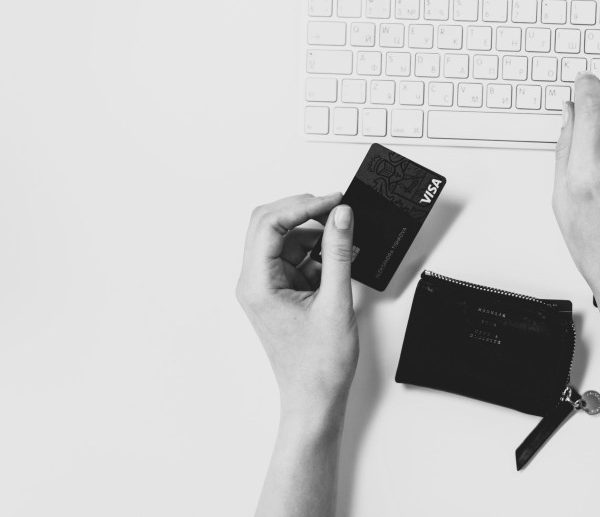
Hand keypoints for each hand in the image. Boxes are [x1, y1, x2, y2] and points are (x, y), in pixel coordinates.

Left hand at [236, 193, 357, 424]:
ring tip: (345, 242)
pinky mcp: (280, 291)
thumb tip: (342, 215)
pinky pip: (294, 257)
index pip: (270, 224)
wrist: (315, 398)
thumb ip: (339, 252)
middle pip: (270, 224)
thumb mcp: (336, 300)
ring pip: (284, 239)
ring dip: (314, 234)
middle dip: (304, 212)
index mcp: (257, 284)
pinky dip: (317, 252)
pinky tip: (339, 258)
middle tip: (337, 209)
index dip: (303, 205)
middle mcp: (254, 282)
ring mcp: (266, 286)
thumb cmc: (319, 364)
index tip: (334, 200)